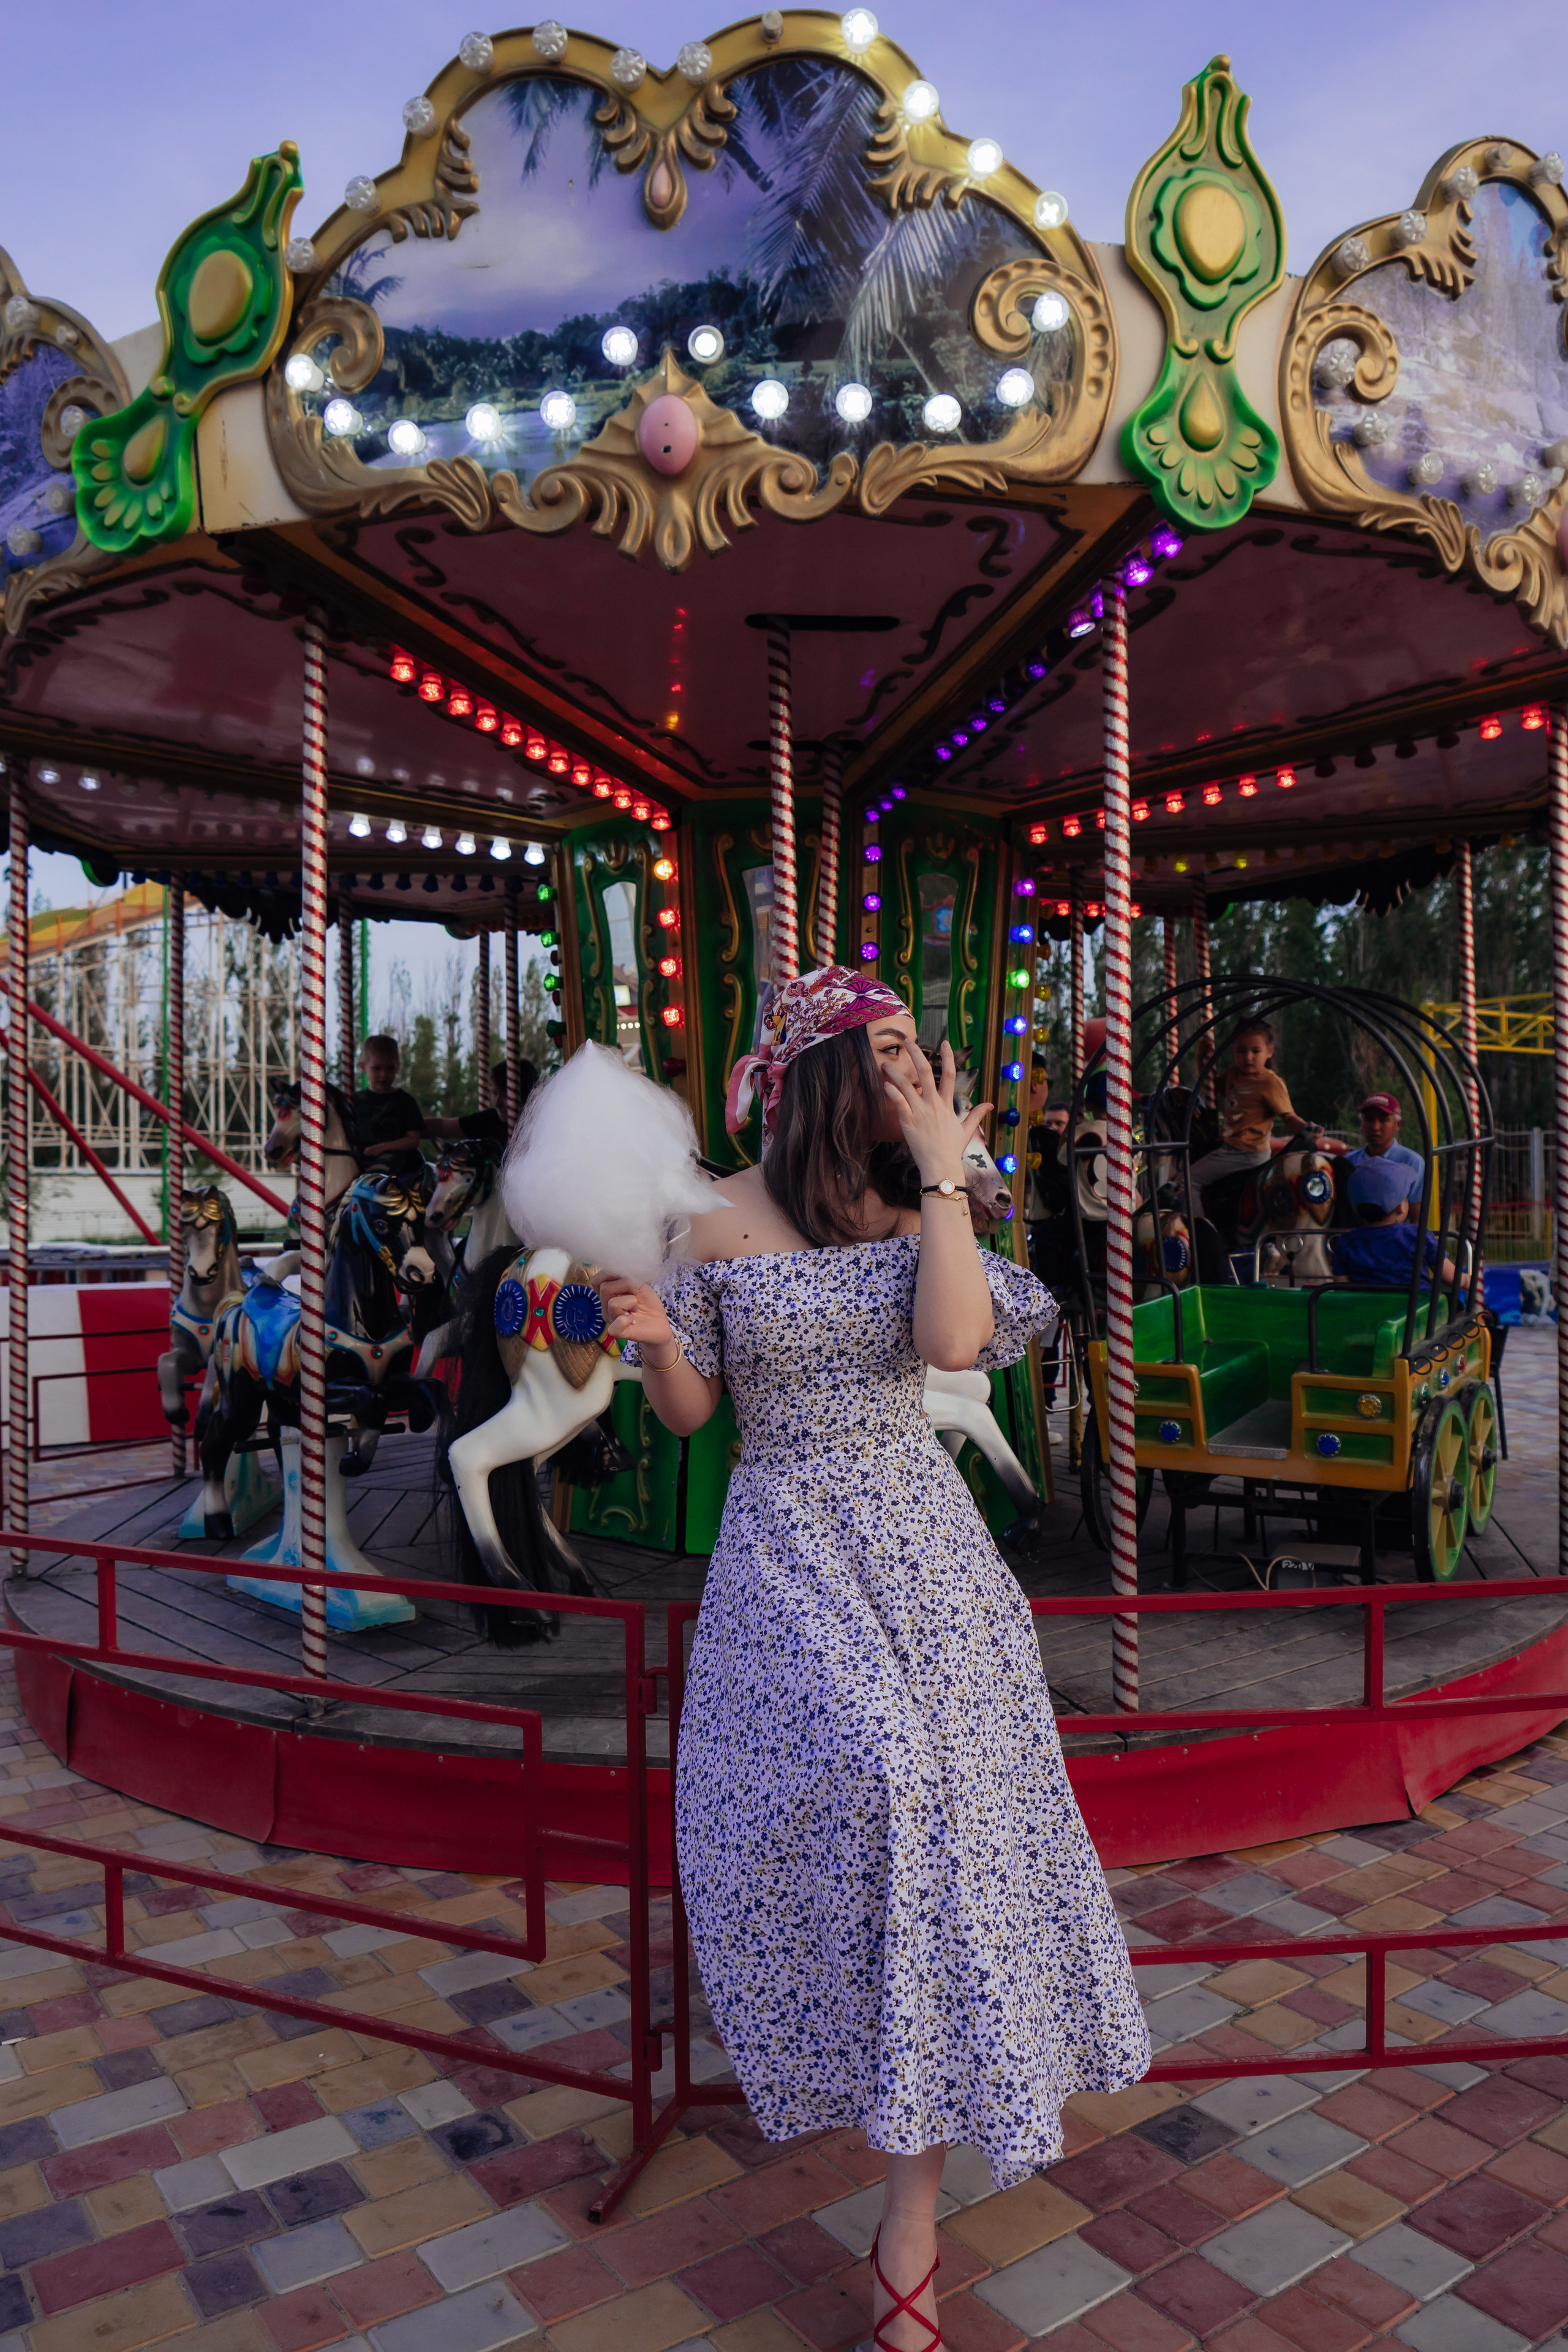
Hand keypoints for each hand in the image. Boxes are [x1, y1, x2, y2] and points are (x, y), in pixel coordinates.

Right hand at [596, 1273, 675, 1355]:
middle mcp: (606, 1307)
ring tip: (636, 1309)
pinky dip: (626, 1320)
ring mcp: (611, 1320)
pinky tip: (633, 1320)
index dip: (612, 1275)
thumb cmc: (648, 1302)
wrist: (660, 1322)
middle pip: (604, 1288)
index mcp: (608, 1295)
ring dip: (631, 1302)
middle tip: (635, 1295)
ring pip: (612, 1304)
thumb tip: (614, 1271)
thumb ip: (624, 1277)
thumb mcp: (638, 1283)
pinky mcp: (619, 1333)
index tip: (628, 1281)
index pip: (597, 1280)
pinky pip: (616, 1325)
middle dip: (625, 1286)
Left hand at [884, 1038, 991, 1184]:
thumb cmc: (952, 1150)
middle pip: (925, 1072)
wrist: (941, 1166)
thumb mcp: (967, 1130)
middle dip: (916, 1054)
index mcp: (947, 1104)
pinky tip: (884, 1084)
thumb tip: (991, 1104)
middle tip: (907, 1041)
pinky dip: (891, 1092)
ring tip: (884, 1063)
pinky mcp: (908, 1122)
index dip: (948, 1056)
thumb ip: (976, 1114)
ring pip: (906, 1085)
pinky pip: (898, 1102)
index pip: (950, 1074)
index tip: (944, 1042)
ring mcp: (920, 1112)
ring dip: (894, 1072)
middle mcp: (934, 1104)